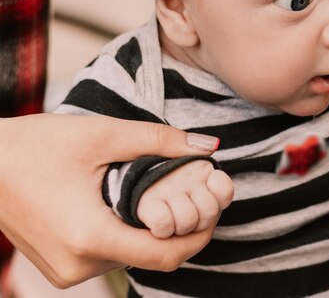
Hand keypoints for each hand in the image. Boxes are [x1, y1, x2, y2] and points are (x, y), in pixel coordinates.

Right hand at [0, 114, 221, 287]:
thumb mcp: (103, 134)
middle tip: (196, 196)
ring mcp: (65, 271)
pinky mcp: (59, 266)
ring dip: (154, 232)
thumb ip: (160, 141)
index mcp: (88, 237)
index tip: (215, 208)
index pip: (164, 255)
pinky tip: (136, 206)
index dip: (199, 235)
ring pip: (130, 258)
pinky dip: (129, 235)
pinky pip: (109, 255)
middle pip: (150, 257)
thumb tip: (210, 147)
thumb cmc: (36, 145)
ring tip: (167, 196)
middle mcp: (76, 266)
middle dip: (180, 230)